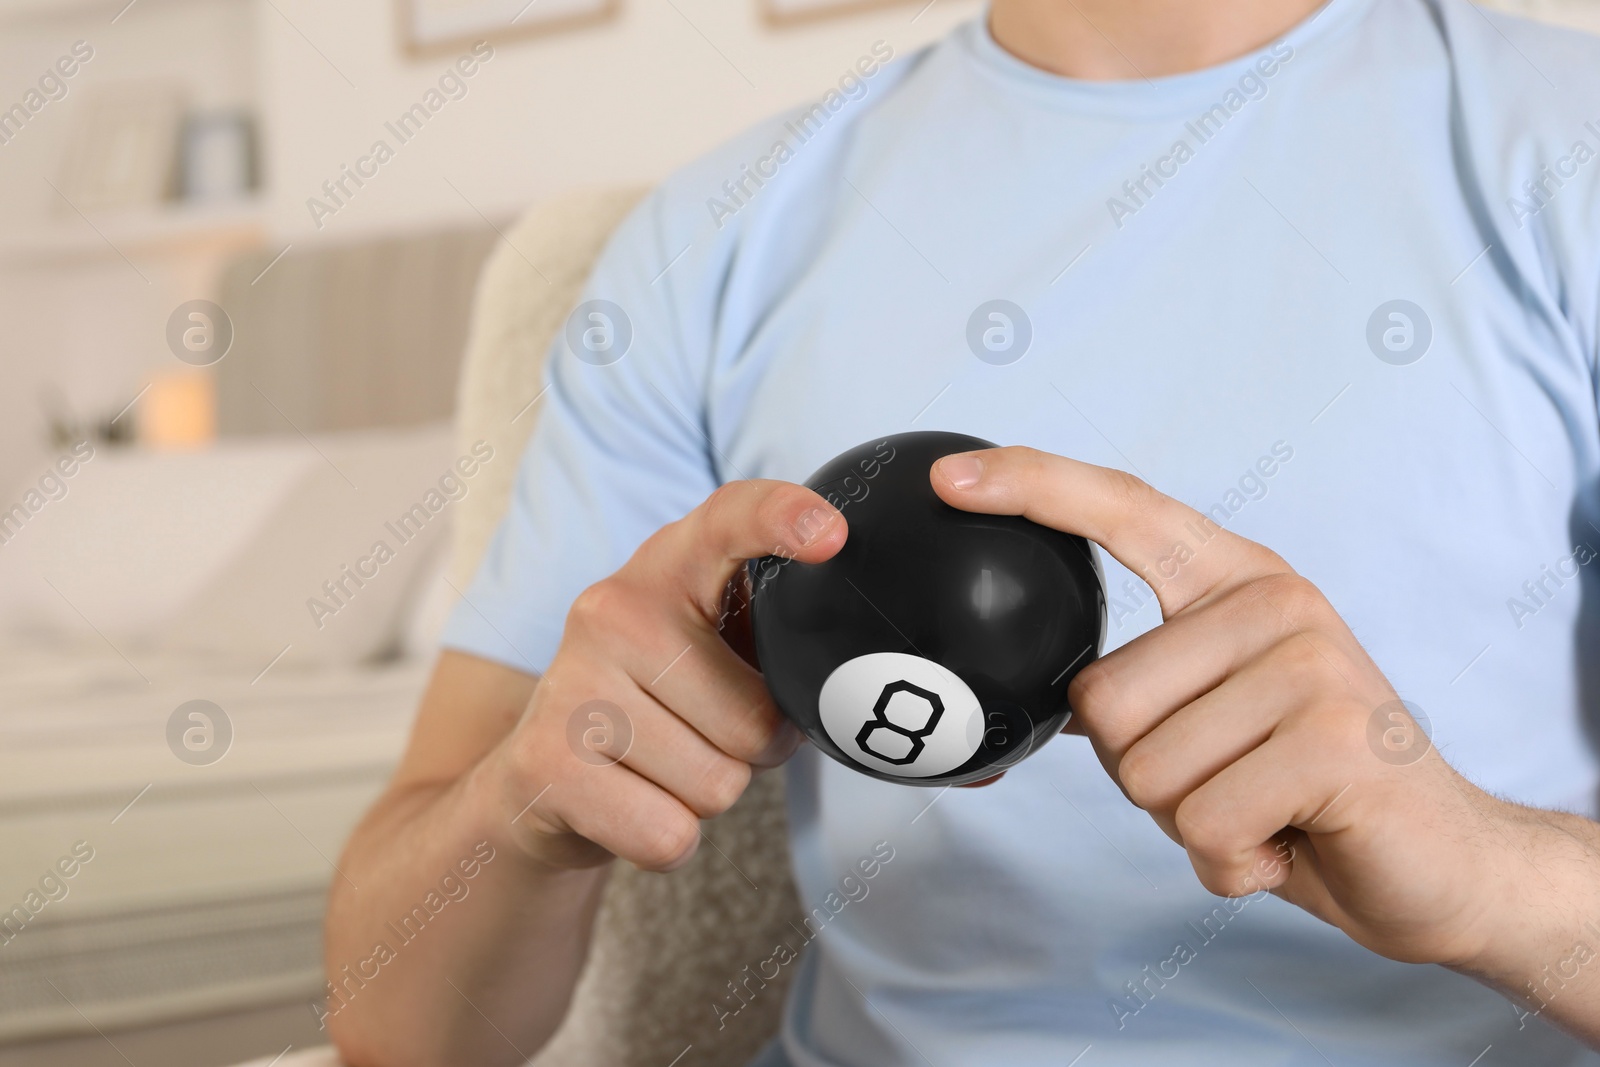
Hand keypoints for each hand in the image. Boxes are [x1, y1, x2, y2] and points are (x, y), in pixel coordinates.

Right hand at [488, 481, 845, 871]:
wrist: (543, 776)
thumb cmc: (667, 703)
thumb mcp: (722, 643)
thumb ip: (782, 626)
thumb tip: (863, 673)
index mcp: (673, 564)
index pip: (730, 518)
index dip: (781, 518)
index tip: (830, 534)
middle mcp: (613, 608)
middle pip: (755, 721)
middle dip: (753, 751)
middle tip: (706, 733)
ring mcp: (572, 681)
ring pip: (716, 785)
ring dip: (706, 796)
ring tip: (663, 766)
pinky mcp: (545, 762)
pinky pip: (667, 835)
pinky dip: (667, 839)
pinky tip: (633, 803)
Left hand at [930, 446, 1518, 969]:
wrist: (1438, 864)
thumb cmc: (1304, 791)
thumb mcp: (1215, 718)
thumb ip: (1144, 688)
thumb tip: (1045, 693)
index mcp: (1237, 581)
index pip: (1122, 509)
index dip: (1032, 486)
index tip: (948, 477)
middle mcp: (1275, 603)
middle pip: (1104, 702)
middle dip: (1143, 775)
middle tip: (1228, 780)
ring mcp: (1311, 664)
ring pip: (1147, 773)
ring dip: (1188, 824)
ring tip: (1262, 808)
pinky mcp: (1337, 740)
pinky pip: (1203, 826)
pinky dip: (1228, 865)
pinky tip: (1284, 846)